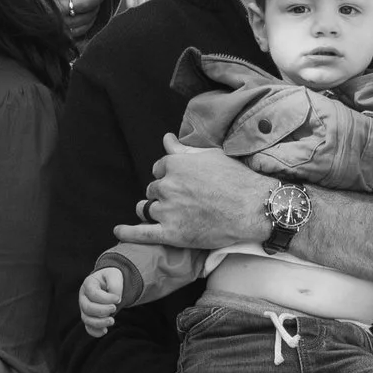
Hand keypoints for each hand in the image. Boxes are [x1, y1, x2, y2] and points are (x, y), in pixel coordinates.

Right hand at [78, 266, 125, 339]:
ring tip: (112, 321)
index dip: (106, 298)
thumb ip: (115, 285)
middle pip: (87, 308)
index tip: (118, 298)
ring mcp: (85, 308)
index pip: (93, 294)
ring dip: (99, 322)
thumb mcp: (114, 275)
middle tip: (114, 308)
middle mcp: (83, 297)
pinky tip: (105, 331)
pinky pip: (88, 328)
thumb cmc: (110, 278)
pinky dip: (95, 332)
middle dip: (102, 310)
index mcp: (88, 284)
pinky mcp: (89, 317)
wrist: (109, 282)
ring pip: (87, 319)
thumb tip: (116, 299)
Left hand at [140, 132, 294, 253]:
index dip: (169, 177)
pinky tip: (118, 231)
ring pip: (147, 209)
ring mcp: (167, 211)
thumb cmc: (236, 179)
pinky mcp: (171, 233)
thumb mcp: (209, 157)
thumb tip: (166, 138)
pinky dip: (127, 232)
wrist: (254, 208)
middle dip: (164, 194)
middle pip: (153, 190)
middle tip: (184, 201)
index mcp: (173, 165)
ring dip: (152, 210)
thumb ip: (182, 150)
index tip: (182, 184)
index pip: (159, 170)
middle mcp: (166, 186)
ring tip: (163, 214)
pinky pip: (141, 233)